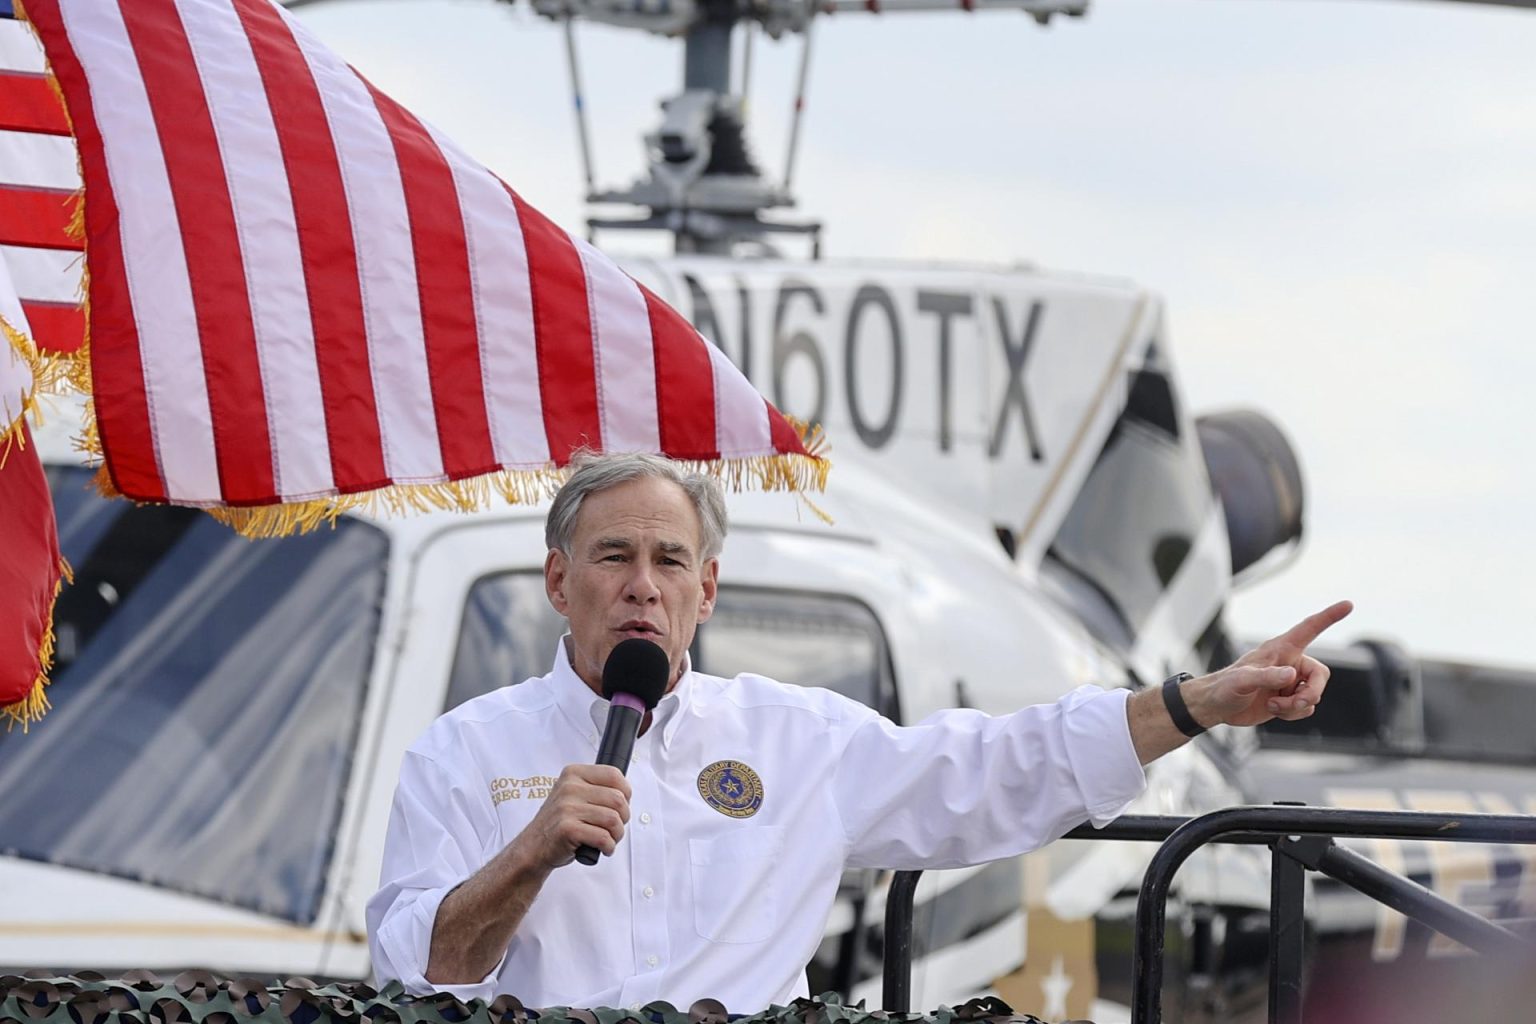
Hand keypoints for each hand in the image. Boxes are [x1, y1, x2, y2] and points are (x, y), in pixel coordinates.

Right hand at [510, 764, 631, 869]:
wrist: (533, 846)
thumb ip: (596, 788)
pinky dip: (608, 847)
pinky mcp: (568, 829)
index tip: (621, 805)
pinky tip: (602, 848)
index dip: (625, 793)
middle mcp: (569, 787)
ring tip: (608, 839)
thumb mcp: (573, 795)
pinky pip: (604, 837)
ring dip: (617, 835)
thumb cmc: (558, 823)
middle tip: (614, 827)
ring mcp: (567, 808)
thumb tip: (625, 793)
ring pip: (613, 819)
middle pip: (618, 799)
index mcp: (573, 774)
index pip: (614, 774)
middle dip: (623, 818)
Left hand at [1187, 599, 1353, 727]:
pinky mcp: (1289, 699)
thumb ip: (1266, 676)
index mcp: (1280, 649)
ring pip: (1314, 695)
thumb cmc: (1224, 687)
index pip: (1309, 629)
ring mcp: (1291, 682)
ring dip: (1296, 706)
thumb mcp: (1242, 680)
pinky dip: (1293, 714)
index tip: (1348, 604)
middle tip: (1294, 703)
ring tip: (1272, 704)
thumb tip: (1292, 675)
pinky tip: (1274, 710)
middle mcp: (1290, 663)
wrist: (1217, 707)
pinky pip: (1307, 708)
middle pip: (1321, 676)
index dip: (1329, 617)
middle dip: (1311, 693)